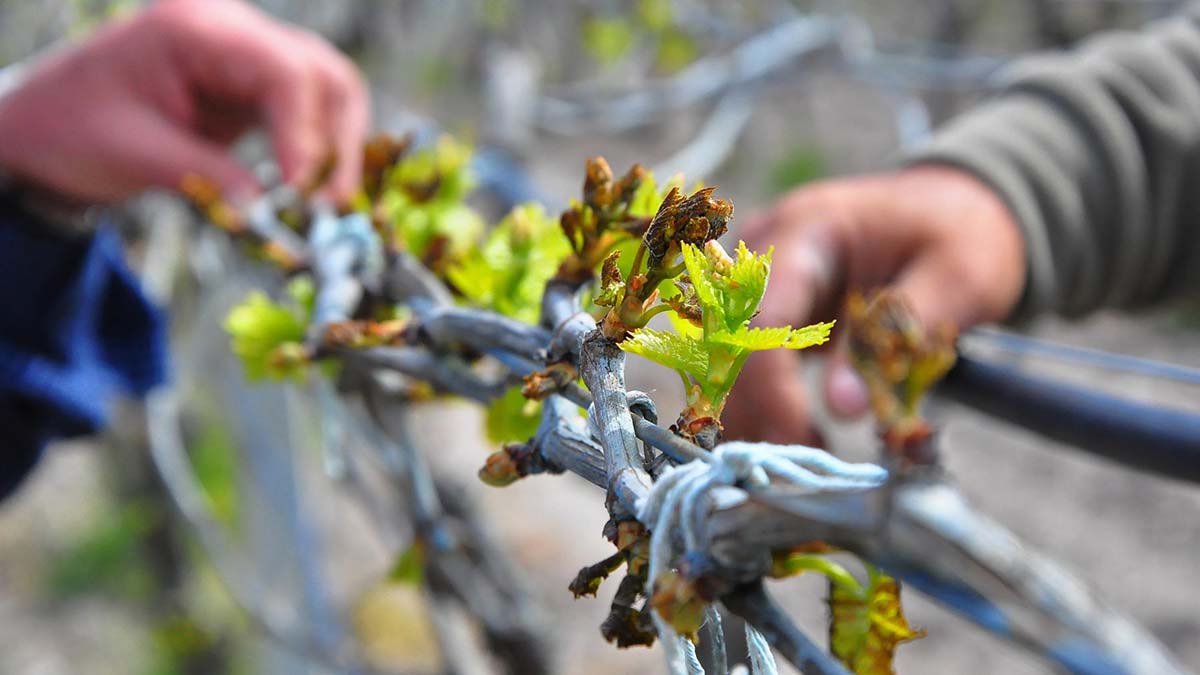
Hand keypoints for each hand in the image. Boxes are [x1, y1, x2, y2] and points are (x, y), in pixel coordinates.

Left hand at [0, 0, 367, 203]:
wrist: (47, 125)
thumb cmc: (74, 128)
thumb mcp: (133, 153)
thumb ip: (205, 174)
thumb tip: (268, 211)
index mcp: (194, 28)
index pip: (281, 70)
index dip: (304, 131)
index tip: (302, 190)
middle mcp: (232, 31)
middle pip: (320, 73)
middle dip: (335, 140)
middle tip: (331, 203)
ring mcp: (248, 56)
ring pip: (328, 89)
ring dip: (338, 146)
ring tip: (330, 201)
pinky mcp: (254, 87)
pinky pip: (310, 110)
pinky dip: (320, 149)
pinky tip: (315, 187)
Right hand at [723, 165, 1026, 443]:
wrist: (952, 206)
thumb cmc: (960, 235)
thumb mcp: (960, 278)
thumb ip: (902, 337)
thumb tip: (844, 410)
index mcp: (808, 230)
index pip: (762, 318)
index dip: (770, 388)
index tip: (800, 442)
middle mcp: (764, 248)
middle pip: (727, 343)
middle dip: (752, 412)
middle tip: (800, 468)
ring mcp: (754, 274)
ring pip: (722, 356)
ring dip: (750, 414)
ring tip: (804, 459)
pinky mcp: (760, 302)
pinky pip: (739, 358)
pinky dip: (758, 402)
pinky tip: (796, 434)